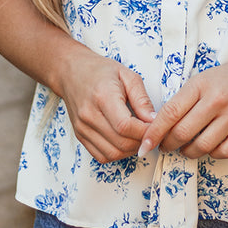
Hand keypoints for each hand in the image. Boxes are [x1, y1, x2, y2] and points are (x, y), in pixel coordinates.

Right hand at [57, 46, 155, 163]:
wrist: (72, 72)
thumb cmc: (100, 71)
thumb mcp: (128, 76)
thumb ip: (142, 99)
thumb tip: (154, 120)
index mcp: (103, 96)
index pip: (126, 126)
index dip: (145, 132)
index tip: (156, 127)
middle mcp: (89, 115)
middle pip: (121, 143)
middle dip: (141, 142)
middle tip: (150, 132)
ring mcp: (82, 128)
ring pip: (113, 153)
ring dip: (131, 150)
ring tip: (138, 136)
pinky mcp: (80, 136)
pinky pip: (102, 156)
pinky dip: (117, 153)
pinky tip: (124, 140)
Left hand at [138, 53, 227, 159]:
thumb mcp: (202, 80)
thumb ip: (183, 100)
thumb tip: (159, 126)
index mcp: (200, 85)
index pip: (169, 113)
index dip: (153, 133)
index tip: (144, 145)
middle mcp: (216, 101)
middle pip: (182, 133)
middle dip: (168, 145)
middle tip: (166, 146)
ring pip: (201, 146)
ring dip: (188, 152)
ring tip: (186, 147)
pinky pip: (222, 152)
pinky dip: (211, 153)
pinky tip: (209, 145)